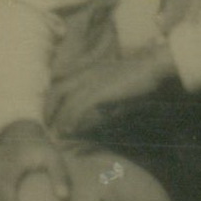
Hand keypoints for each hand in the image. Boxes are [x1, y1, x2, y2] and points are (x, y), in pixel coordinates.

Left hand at [45, 45, 172, 137]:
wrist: (153, 67)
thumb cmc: (139, 76)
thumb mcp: (116, 82)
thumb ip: (104, 95)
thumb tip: (102, 112)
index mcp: (88, 70)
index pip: (61, 84)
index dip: (53, 100)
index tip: (51, 115)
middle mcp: (85, 74)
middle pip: (56, 91)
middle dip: (49, 110)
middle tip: (47, 126)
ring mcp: (90, 81)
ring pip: (64, 101)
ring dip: (58, 118)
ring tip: (56, 133)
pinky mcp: (97, 91)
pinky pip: (78, 107)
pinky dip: (71, 119)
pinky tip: (69, 130)